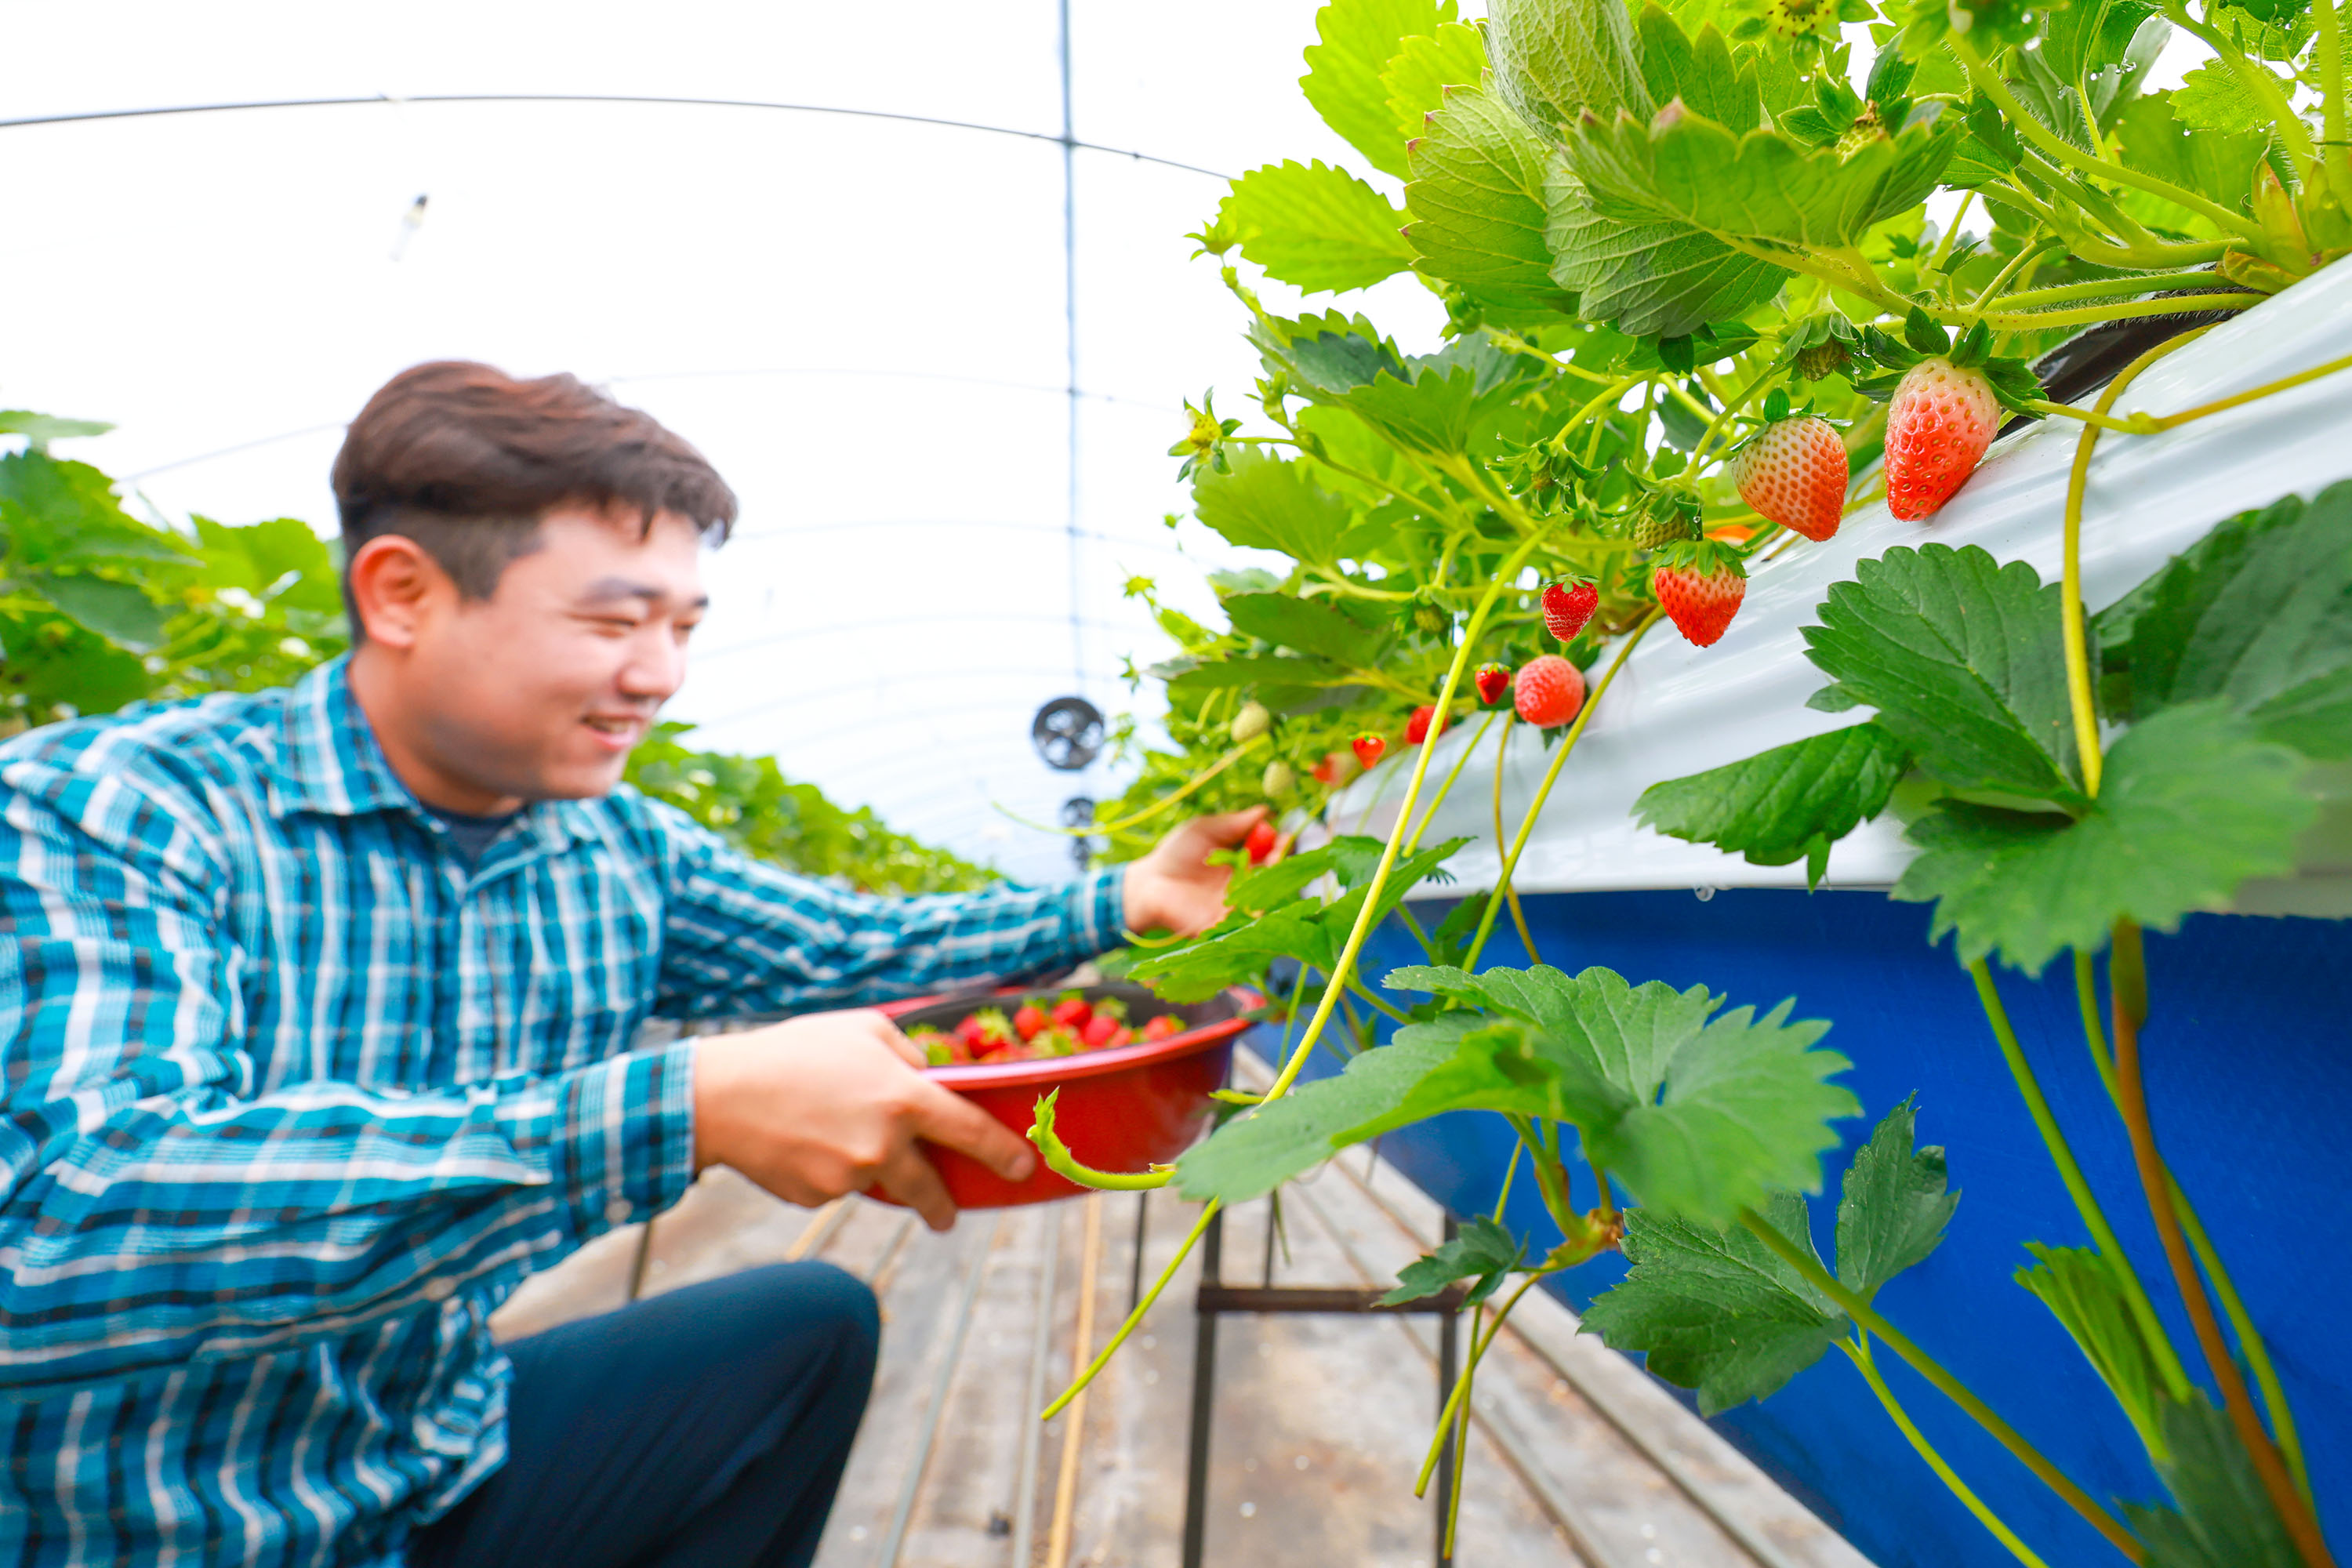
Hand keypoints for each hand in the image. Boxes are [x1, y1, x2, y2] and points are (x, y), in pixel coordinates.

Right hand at [692, 1010, 1034, 1230]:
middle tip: (948, 1213)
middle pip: (932, 1189)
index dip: (1004, 1154)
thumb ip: (909, 1054)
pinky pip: (839, 1189)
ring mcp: (850, 1178)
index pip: (972, 1133)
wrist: (721, 1095)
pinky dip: (832, 1173)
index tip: (1023, 1169)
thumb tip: (934, 1076)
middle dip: (944, 1205)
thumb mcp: (865, 1028)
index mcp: (905, 1099)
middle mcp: (884, 1146)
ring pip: (880, 1185)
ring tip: (843, 1144)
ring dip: (875, 1174)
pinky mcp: (818, 1198)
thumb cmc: (796, 1051)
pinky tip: (804, 1143)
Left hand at [1120, 805, 1268, 937]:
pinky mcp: (1224, 925)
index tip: (1285, 836)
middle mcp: (1243, 884)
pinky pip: (1245, 922)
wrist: (1148, 883)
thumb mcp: (1204, 830)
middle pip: (1273, 877)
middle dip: (1281, 864)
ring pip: (1265, 899)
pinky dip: (1253, 911)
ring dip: (1269, 885)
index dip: (1280, 845)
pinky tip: (1252, 896)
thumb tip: (1264, 810)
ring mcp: (1235, 906)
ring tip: (1267, 870)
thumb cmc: (1174, 853)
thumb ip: (1233, 823)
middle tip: (1279, 852)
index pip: (1270, 853)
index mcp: (1241, 861)